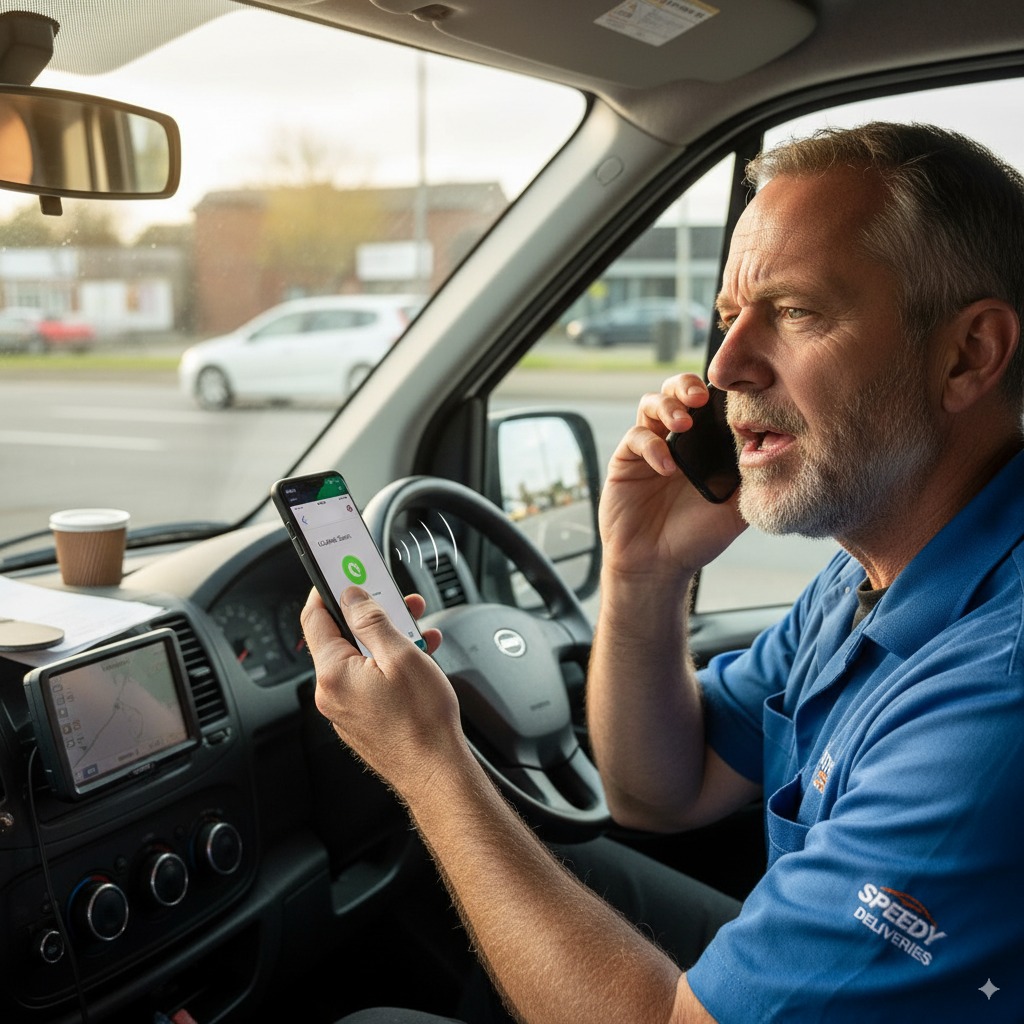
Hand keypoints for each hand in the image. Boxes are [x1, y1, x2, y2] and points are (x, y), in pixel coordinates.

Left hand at [301, 588, 465, 799]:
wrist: (436, 772)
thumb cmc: (422, 722)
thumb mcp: (401, 656)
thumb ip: (372, 620)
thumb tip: (351, 596)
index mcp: (333, 673)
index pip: (314, 618)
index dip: (325, 590)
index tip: (338, 572)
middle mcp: (332, 693)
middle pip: (342, 637)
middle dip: (371, 615)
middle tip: (397, 602)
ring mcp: (345, 709)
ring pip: (359, 659)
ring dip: (386, 639)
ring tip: (418, 634)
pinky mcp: (362, 720)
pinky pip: (368, 680)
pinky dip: (388, 664)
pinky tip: (417, 660)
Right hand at [600, 372, 745, 579]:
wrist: (658, 565)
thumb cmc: (696, 538)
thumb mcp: (736, 509)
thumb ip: (751, 479)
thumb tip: (775, 446)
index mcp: (704, 446)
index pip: (709, 404)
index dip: (718, 392)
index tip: (732, 394)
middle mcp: (676, 441)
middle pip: (676, 391)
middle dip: (686, 385)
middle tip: (700, 398)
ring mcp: (649, 448)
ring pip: (651, 404)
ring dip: (668, 405)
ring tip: (683, 423)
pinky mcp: (626, 461)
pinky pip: (636, 437)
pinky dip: (652, 446)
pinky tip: (667, 468)